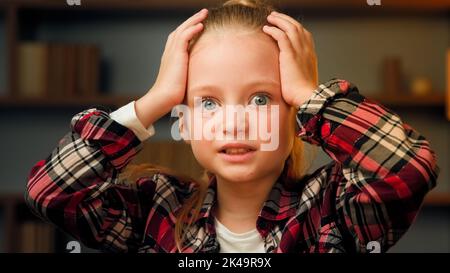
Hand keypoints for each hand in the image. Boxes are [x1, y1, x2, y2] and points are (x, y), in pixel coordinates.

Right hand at [136, 9, 207, 127]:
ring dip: (194, 20)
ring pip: (182, 30)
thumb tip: (202, 86)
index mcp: (171, 57)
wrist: (163, 99)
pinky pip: (184, 37)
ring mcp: (172, 53)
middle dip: (192, 20)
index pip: (178, 38)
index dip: (187, 29)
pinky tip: (201, 25)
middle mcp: (170, 52)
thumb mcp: (183, 83)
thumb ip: (190, 78)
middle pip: (180, 30)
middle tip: (203, 13)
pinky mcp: (176, 55)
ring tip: (204, 14)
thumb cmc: (172, 96)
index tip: (198, 24)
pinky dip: (192, 29)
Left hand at [262, 11, 318, 106]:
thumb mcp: (302, 78)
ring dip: (279, 21)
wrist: (307, 97)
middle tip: (275, 16)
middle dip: (285, 19)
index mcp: (310, 54)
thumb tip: (288, 72)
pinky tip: (266, 28)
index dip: (293, 27)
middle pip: (297, 27)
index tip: (284, 25)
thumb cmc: (302, 93)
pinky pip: (282, 36)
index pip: (303, 34)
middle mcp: (307, 49)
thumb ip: (297, 70)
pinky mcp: (291, 54)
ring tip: (270, 18)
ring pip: (290, 27)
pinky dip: (274, 30)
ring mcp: (300, 50)